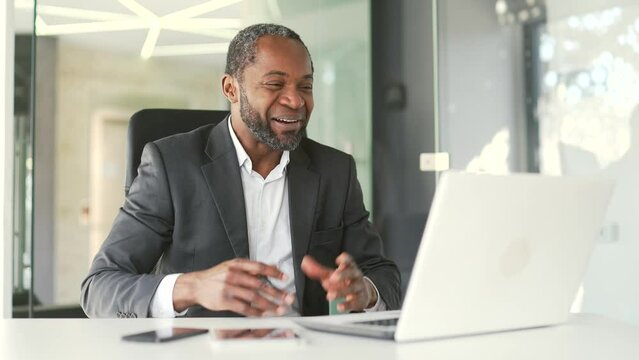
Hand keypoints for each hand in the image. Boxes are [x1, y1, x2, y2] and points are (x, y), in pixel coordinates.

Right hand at [173, 258, 294, 316]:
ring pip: (254, 297)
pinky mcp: (224, 301)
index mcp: (237, 264)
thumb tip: (271, 266)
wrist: (196, 285)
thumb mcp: (231, 266)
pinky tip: (263, 315)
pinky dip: (255, 312)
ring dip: (269, 304)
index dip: (274, 272)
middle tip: (288, 298)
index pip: (260, 267)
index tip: (285, 278)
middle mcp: (233, 274)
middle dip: (276, 292)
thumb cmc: (216, 276)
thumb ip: (250, 268)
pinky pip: (243, 308)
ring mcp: (228, 288)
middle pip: (260, 284)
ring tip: (279, 309)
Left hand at [301, 252, 377, 312]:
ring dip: (340, 292)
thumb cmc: (344, 281)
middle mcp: (355, 276)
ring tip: (330, 295)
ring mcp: (358, 288)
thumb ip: (317, 269)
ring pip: (352, 288)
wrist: (362, 293)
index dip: (345, 260)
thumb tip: (305, 261)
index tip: (338, 260)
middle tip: (332, 278)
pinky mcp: (359, 300)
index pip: (349, 261)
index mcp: (349, 267)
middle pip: (351, 273)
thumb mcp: (331, 274)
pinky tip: (339, 307)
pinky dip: (347, 305)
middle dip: (342, 275)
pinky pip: (354, 303)